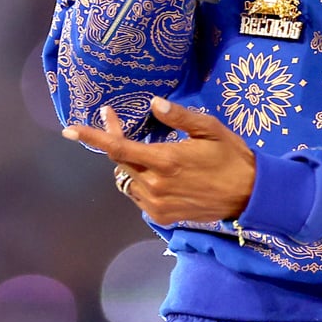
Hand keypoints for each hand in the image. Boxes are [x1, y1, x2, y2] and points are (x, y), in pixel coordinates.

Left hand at [62, 95, 256, 224]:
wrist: (251, 196)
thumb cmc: (231, 156)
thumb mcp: (210, 128)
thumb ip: (179, 117)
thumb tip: (154, 103)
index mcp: (165, 161)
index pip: (118, 149)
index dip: (93, 137)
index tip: (70, 129)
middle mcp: (155, 185)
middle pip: (120, 162)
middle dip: (116, 142)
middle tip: (119, 122)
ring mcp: (157, 205)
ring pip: (127, 180)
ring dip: (130, 164)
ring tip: (148, 152)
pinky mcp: (162, 218)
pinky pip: (139, 196)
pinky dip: (141, 182)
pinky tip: (159, 173)